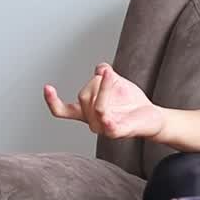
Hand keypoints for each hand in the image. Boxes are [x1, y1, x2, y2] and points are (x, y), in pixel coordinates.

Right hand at [43, 63, 165, 139]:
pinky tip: (107, 103)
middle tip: (114, 77)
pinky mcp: (115, 132)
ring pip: (95, 103)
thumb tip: (100, 68)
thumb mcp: (116, 83)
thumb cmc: (132, 103)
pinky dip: (105, 104)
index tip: (47, 87)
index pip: (63, 111)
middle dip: (98, 82)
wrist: (153, 116)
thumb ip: (104, 75)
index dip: (52, 101)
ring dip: (105, 86)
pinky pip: (106, 116)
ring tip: (117, 78)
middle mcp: (92, 122)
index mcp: (87, 113)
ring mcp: (103, 128)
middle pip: (83, 95)